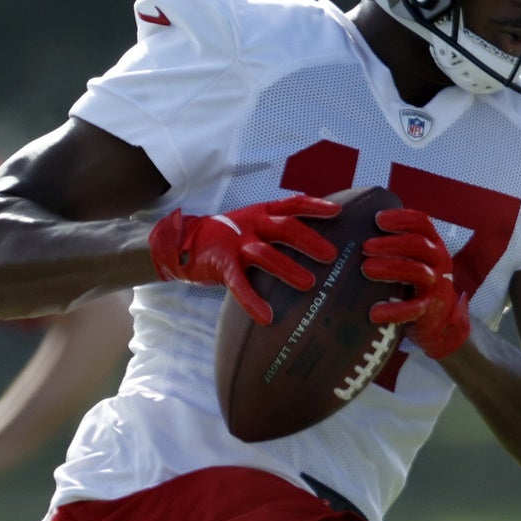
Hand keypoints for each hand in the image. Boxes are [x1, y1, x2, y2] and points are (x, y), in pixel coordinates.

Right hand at [149, 194, 338, 323]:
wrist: (183, 242)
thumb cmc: (227, 236)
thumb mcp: (252, 223)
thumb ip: (277, 227)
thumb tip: (315, 238)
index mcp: (261, 213)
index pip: (292, 204)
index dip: (314, 207)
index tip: (338, 212)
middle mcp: (251, 224)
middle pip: (285, 228)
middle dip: (309, 241)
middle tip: (332, 256)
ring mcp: (235, 244)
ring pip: (265, 254)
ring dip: (288, 268)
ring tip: (309, 284)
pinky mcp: (221, 265)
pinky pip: (239, 284)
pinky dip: (253, 301)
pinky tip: (266, 317)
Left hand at [363, 207, 470, 358]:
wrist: (440, 320)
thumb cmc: (417, 283)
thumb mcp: (414, 259)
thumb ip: (396, 246)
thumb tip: (356, 230)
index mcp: (433, 244)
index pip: (421, 223)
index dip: (400, 218)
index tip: (378, 219)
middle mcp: (438, 261)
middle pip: (418, 244)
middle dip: (390, 243)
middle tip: (365, 246)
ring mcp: (436, 285)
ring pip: (417, 271)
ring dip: (390, 268)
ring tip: (366, 269)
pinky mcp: (429, 309)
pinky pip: (413, 308)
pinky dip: (393, 310)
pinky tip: (374, 312)